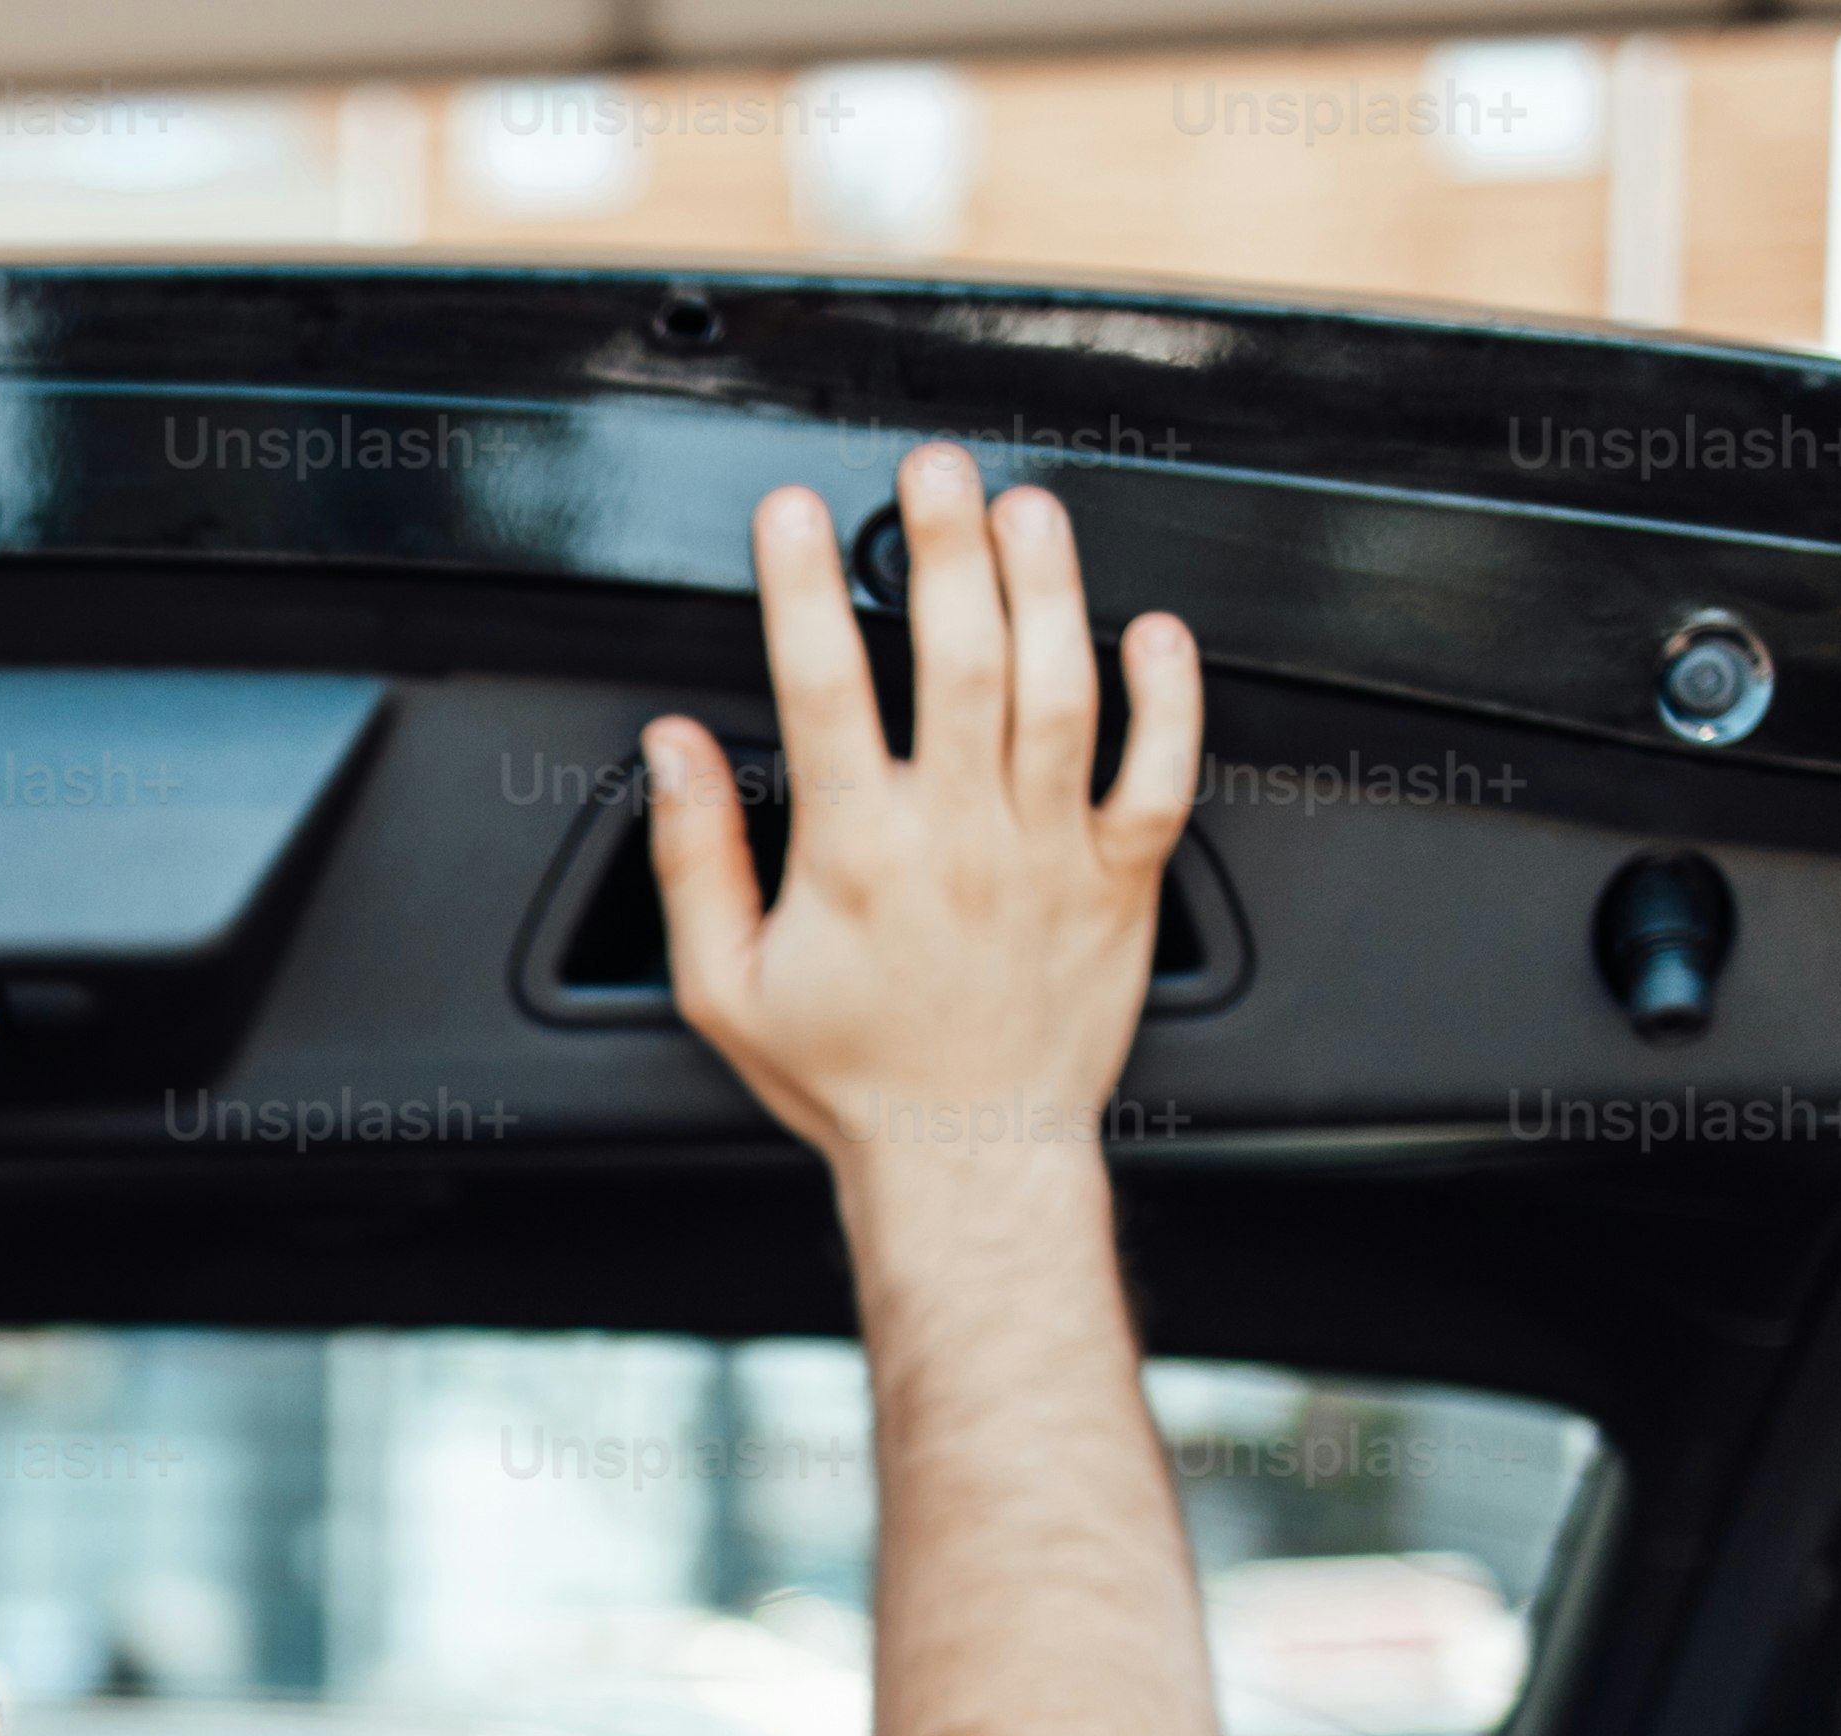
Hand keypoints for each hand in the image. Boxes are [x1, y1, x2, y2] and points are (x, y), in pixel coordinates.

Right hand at [640, 449, 1200, 1204]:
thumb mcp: (725, 987)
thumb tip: (673, 749)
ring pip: (1058, 690)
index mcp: (855, 856)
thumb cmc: (853, 1081)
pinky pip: (1160, 774)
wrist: (970, 1162)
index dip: (803, 585)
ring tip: (1028, 511)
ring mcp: (1049, 854)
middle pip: (957, 657)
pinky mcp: (1120, 881)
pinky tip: (1154, 630)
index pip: (821, 686)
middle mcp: (959, 839)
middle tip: (932, 468)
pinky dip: (1167, 698)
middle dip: (944, 545)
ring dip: (1047, 588)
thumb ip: (693, 860)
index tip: (792, 514)